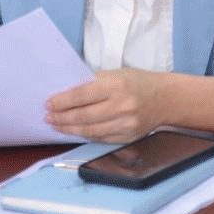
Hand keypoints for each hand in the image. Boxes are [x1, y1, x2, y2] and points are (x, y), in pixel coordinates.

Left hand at [45, 68, 165, 142]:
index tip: (49, 103)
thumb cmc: (137, 82)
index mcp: (117, 86)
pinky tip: (76, 131)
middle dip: (62, 118)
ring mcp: (126, 124)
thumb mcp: (115, 74)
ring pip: (90, 131)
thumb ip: (92, 84)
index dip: (62, 101)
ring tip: (57, 125)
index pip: (82, 95)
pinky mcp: (128, 137)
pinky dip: (86, 135)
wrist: (165, 98)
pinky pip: (101, 139)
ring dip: (70, 129)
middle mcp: (122, 106)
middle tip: (48, 117)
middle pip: (83, 116)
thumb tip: (66, 95)